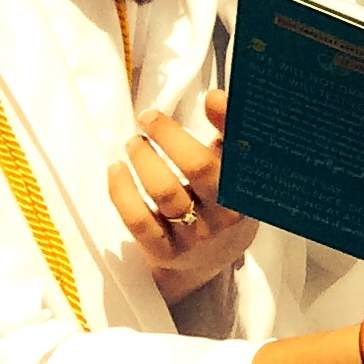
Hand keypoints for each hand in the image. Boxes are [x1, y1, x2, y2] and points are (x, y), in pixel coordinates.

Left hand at [107, 92, 258, 303]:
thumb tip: (214, 95)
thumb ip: (227, 137)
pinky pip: (137, 219)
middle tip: (148, 118)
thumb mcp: (233, 176)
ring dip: (144, 159)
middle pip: (198, 168)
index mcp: (247, 192)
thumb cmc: (219, 208)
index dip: (226, 121)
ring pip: (165, 192)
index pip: (241, 152)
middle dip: (169, 136)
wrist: (205, 268)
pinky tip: (115, 170)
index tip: (208, 97)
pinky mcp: (164, 253)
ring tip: (133, 143)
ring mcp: (195, 237)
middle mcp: (225, 215)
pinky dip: (121, 191)